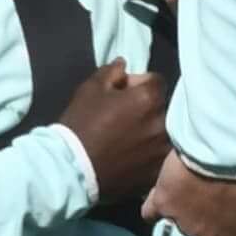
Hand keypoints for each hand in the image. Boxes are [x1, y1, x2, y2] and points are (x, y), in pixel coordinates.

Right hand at [54, 63, 172, 219]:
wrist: (72, 168)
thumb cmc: (81, 124)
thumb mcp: (90, 89)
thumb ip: (111, 72)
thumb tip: (123, 65)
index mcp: (149, 98)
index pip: (156, 80)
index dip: (139, 83)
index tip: (123, 92)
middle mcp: (162, 122)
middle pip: (161, 106)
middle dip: (146, 106)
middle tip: (124, 115)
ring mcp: (162, 150)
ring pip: (162, 132)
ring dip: (149, 130)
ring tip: (127, 138)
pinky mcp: (157, 171)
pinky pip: (157, 155)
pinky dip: (148, 152)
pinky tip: (129, 156)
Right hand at [146, 155, 235, 235]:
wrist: (228, 144)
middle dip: (222, 227)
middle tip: (226, 200)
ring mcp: (188, 226)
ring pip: (189, 226)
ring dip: (194, 211)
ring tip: (201, 184)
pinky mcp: (165, 205)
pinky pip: (154, 212)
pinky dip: (158, 206)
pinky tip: (163, 194)